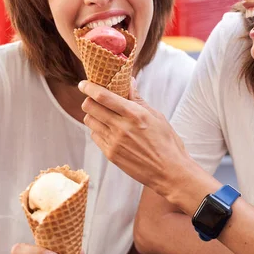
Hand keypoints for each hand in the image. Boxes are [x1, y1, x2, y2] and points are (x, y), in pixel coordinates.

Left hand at [79, 79, 189, 196]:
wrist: (169, 172)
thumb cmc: (167, 142)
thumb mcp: (156, 116)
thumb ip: (138, 99)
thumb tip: (128, 81)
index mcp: (134, 114)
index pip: (103, 96)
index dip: (89, 87)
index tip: (84, 84)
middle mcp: (121, 127)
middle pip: (90, 107)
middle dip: (89, 100)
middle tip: (95, 100)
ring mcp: (114, 142)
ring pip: (89, 121)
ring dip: (93, 115)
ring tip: (103, 115)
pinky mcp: (111, 155)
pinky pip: (95, 136)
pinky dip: (98, 130)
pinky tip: (109, 130)